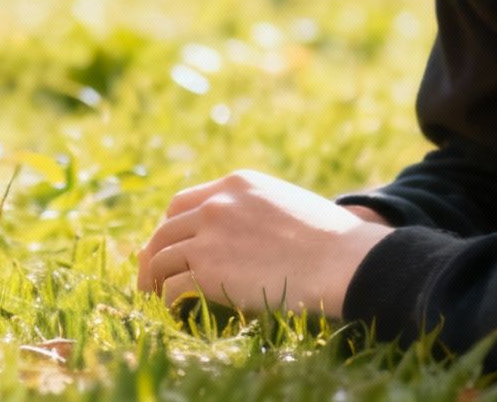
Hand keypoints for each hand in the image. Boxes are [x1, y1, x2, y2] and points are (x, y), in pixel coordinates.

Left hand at [136, 170, 391, 317]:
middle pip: (166, 228)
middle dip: (156, 252)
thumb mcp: (288, 204)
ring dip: (154, 278)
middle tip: (154, 273)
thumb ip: (258, 211)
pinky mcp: (206, 270)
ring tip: (156, 296)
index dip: (173, 226)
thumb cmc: (331, 241)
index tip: (172, 245)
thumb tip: (251, 234)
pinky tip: (174, 310)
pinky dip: (167, 300)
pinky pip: (171, 286)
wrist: (342, 261)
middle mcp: (216, 205)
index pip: (185, 202)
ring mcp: (208, 236)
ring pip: (161, 256)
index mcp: (236, 185)